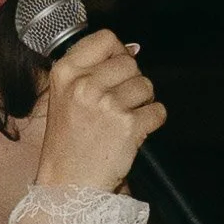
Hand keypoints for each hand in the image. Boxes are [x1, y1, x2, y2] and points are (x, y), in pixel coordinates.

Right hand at [36, 30, 166, 192]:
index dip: (118, 54)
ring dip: (143, 103)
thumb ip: (93, 69)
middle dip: (132, 82)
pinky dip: (152, 122)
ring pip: (147, 86)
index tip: (115, 73)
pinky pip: (158, 111)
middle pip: (130, 63)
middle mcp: (84, 85)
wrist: (68, 185)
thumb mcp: (65, 97)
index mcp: (65, 72)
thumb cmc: (68, 145)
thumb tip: (133, 48)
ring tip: (124, 121)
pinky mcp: (128, 126)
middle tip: (120, 104)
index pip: (106, 39)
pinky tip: (134, 133)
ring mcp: (107, 105)